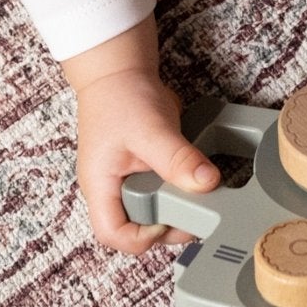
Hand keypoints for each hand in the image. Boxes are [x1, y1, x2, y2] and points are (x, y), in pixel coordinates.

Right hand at [73, 67, 220, 255]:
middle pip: (134, 228)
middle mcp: (109, 189)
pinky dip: (174, 189)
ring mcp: (123, 181)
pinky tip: (186, 176)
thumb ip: (177, 159)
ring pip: (149, 213)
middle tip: (191, 205)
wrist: (119, 69)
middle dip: (165, 224)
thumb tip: (207, 183)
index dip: (142, 237)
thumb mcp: (150, 128)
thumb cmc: (120, 94)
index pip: (113, 234)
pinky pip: (158, 193)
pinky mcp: (139, 171)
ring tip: (191, 188)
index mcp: (99, 185)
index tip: (168, 219)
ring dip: (172, 206)